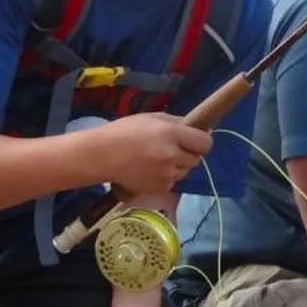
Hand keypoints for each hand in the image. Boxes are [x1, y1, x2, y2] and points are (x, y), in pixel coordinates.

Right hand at [93, 113, 213, 195]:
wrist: (101, 155)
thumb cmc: (124, 131)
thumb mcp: (151, 118)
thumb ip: (175, 122)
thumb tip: (197, 128)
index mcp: (171, 134)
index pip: (205, 143)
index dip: (201, 141)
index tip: (194, 140)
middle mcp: (172, 155)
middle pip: (196, 159)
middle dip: (187, 154)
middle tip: (171, 149)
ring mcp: (166, 174)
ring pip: (185, 172)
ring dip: (177, 166)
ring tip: (156, 160)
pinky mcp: (160, 188)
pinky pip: (172, 182)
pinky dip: (166, 177)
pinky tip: (149, 170)